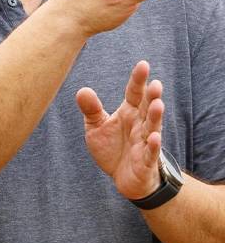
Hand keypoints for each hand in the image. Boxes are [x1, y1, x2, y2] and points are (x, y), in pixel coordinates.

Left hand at [75, 61, 163, 199]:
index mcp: (129, 113)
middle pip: (147, 108)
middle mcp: (139, 125)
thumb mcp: (95, 127)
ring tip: (158, 104)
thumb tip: (82, 90)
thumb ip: (91, 109)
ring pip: (152, 127)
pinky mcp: (145, 161)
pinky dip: (153, 145)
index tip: (143, 64)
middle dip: (152, 96)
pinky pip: (150, 152)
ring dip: (156, 117)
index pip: (135, 93)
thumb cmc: (112, 148)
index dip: (138, 80)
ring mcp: (145, 142)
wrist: (123, 178)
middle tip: (155, 83)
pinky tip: (154, 137)